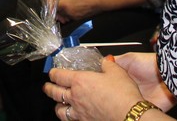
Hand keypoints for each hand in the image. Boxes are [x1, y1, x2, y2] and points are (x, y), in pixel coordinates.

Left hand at [44, 56, 169, 120]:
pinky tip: (73, 115)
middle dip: (48, 88)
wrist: (129, 115)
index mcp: (80, 81)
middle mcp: (76, 97)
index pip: (58, 75)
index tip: (52, 72)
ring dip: (57, 106)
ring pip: (59, 110)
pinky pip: (70, 120)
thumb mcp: (116, 72)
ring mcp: (79, 112)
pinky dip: (68, 117)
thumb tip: (106, 61)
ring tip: (58, 104)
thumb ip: (108, 64)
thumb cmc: (122, 94)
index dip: (53, 73)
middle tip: (47, 86)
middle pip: (54, 92)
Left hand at [56, 0, 100, 23]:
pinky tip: (73, 8)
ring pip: (64, 15)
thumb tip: (58, 0)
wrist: (97, 1)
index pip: (54, 6)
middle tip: (59, 3)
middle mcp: (68, 12)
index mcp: (65, 5)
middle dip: (58, 8)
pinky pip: (70, 17)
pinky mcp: (78, 19)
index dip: (53, 4)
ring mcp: (73, 17)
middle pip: (59, 12)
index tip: (53, 2)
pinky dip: (69, 13)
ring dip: (63, 11)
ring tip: (67, 5)